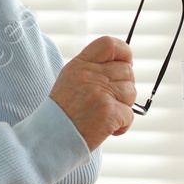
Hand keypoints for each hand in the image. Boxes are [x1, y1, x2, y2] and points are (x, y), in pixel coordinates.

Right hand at [50, 36, 135, 150]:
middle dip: (125, 87)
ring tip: (106, 115)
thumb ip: (93, 70)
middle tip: (111, 101)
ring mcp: (100, 93)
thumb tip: (124, 66)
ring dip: (124, 107)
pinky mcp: (108, 112)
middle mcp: (90, 75)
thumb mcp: (70, 80)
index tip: (125, 65)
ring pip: (131, 92)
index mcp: (80, 65)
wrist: (51, 138)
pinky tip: (107, 129)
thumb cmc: (63, 113)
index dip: (124, 53)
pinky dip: (122, 126)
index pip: (109, 44)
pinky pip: (130, 115)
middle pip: (127, 71)